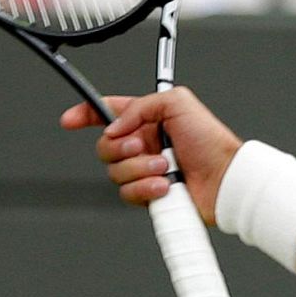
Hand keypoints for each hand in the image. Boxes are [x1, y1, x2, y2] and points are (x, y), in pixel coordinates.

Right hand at [59, 87, 241, 223]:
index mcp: (148, 120)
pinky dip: (145, 189)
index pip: (107, 113)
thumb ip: (139, 106)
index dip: (85, 115)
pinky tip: (165, 185)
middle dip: (121, 148)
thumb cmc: (211, 141)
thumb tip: (114, 126)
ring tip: (166, 168)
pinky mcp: (149, 193)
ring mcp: (145, 170)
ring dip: (140, 169)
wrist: (225, 179)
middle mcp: (144, 145)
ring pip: (115, 173)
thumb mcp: (177, 103)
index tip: (70, 120)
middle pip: (105, 147)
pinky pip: (128, 193)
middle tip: (143, 146)